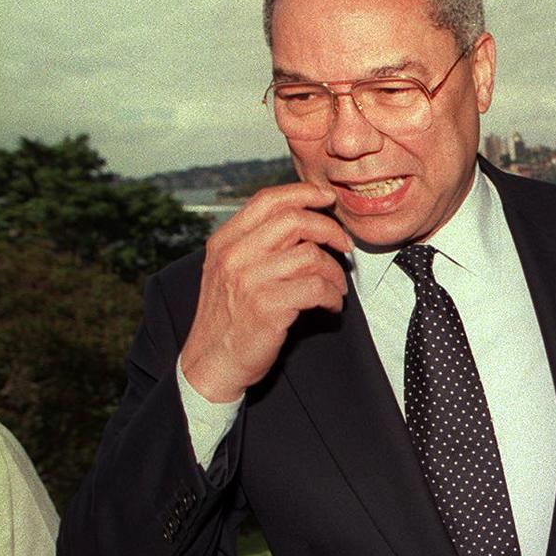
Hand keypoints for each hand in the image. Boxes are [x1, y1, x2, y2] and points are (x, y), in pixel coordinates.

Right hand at [180, 182, 352, 401]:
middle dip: (329, 229)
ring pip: (311, 256)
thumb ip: (256, 243)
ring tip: (337, 287)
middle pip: (294, 220)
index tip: (327, 199)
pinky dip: (332, 296)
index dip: (303, 193)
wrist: (211, 362)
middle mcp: (234, 255)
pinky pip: (316, 288)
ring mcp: (249, 280)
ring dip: (335, 272)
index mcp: (225, 241)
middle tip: (344, 245)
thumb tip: (301, 218)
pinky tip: (330, 305)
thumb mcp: (230, 271)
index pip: (267, 200)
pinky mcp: (267, 306)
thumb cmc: (230, 316)